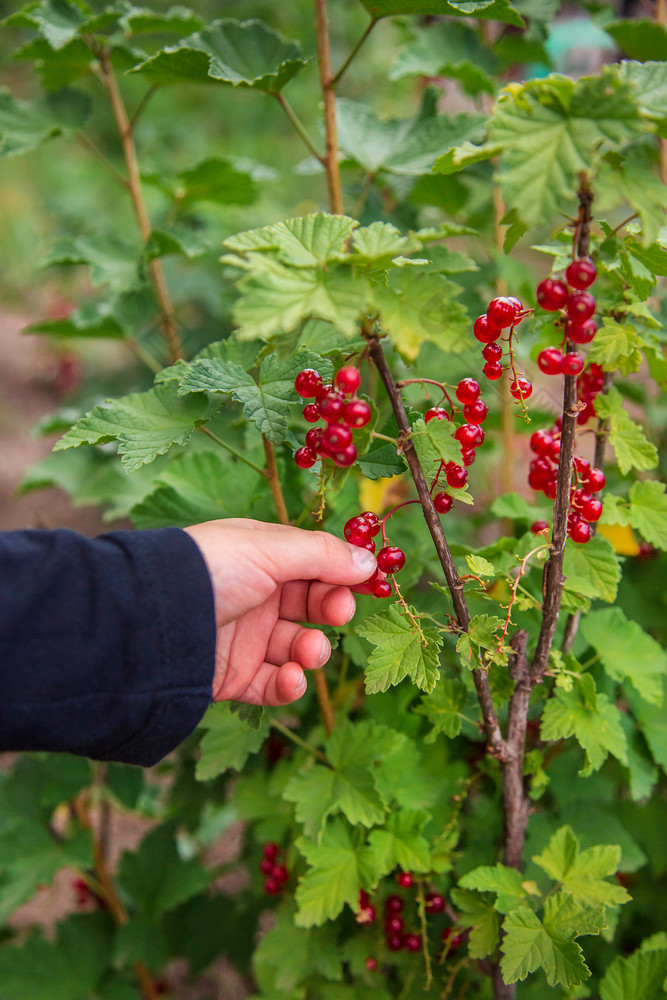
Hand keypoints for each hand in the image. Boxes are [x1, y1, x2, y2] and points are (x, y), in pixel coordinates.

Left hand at [183, 519, 375, 706]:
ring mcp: (245, 637)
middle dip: (331, 609)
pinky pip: (275, 685)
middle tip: (339, 612)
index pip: (312, 563)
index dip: (342, 573)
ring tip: (308, 652)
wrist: (151, 620)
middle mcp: (254, 595)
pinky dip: (290, 685)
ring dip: (313, 651)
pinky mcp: (234, 677)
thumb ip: (322, 555)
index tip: (372, 582)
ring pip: (298, 647)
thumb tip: (369, 563)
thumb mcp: (268, 549)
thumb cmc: (209, 569)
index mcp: (258, 556)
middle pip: (311, 605)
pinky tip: (291, 678)